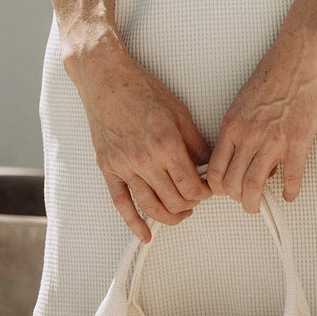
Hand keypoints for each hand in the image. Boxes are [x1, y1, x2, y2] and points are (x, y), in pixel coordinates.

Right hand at [65, 35, 213, 243]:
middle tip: (197, 199)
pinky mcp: (109, 169)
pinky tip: (145, 235)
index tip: (209, 189)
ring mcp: (124, 166)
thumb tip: (209, 165)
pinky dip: (134, 223)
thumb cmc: (142, 90)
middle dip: (191, 205)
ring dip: (169, 217)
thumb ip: (196, 143)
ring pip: (150, 207)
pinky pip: (121, 203)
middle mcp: (145, 160)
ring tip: (181, 214)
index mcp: (166, 145)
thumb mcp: (179, 112)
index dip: (205, 193)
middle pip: (174, 200)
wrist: (106, 80)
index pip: (192, 186)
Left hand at [206, 20, 316, 213]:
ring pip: (255, 185)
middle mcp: (249, 135)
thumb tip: (241, 155)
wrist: (300, 55)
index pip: (215, 169)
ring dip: (255, 202)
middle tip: (242, 201)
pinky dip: (290, 191)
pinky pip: (292, 177)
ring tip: (258, 205)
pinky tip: (290, 193)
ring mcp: (274, 139)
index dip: (217, 187)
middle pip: (232, 182)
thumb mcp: (243, 102)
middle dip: (235, 198)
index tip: (223, 191)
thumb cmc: (273, 73)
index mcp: (233, 125)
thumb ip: (239, 129)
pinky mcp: (298, 140)